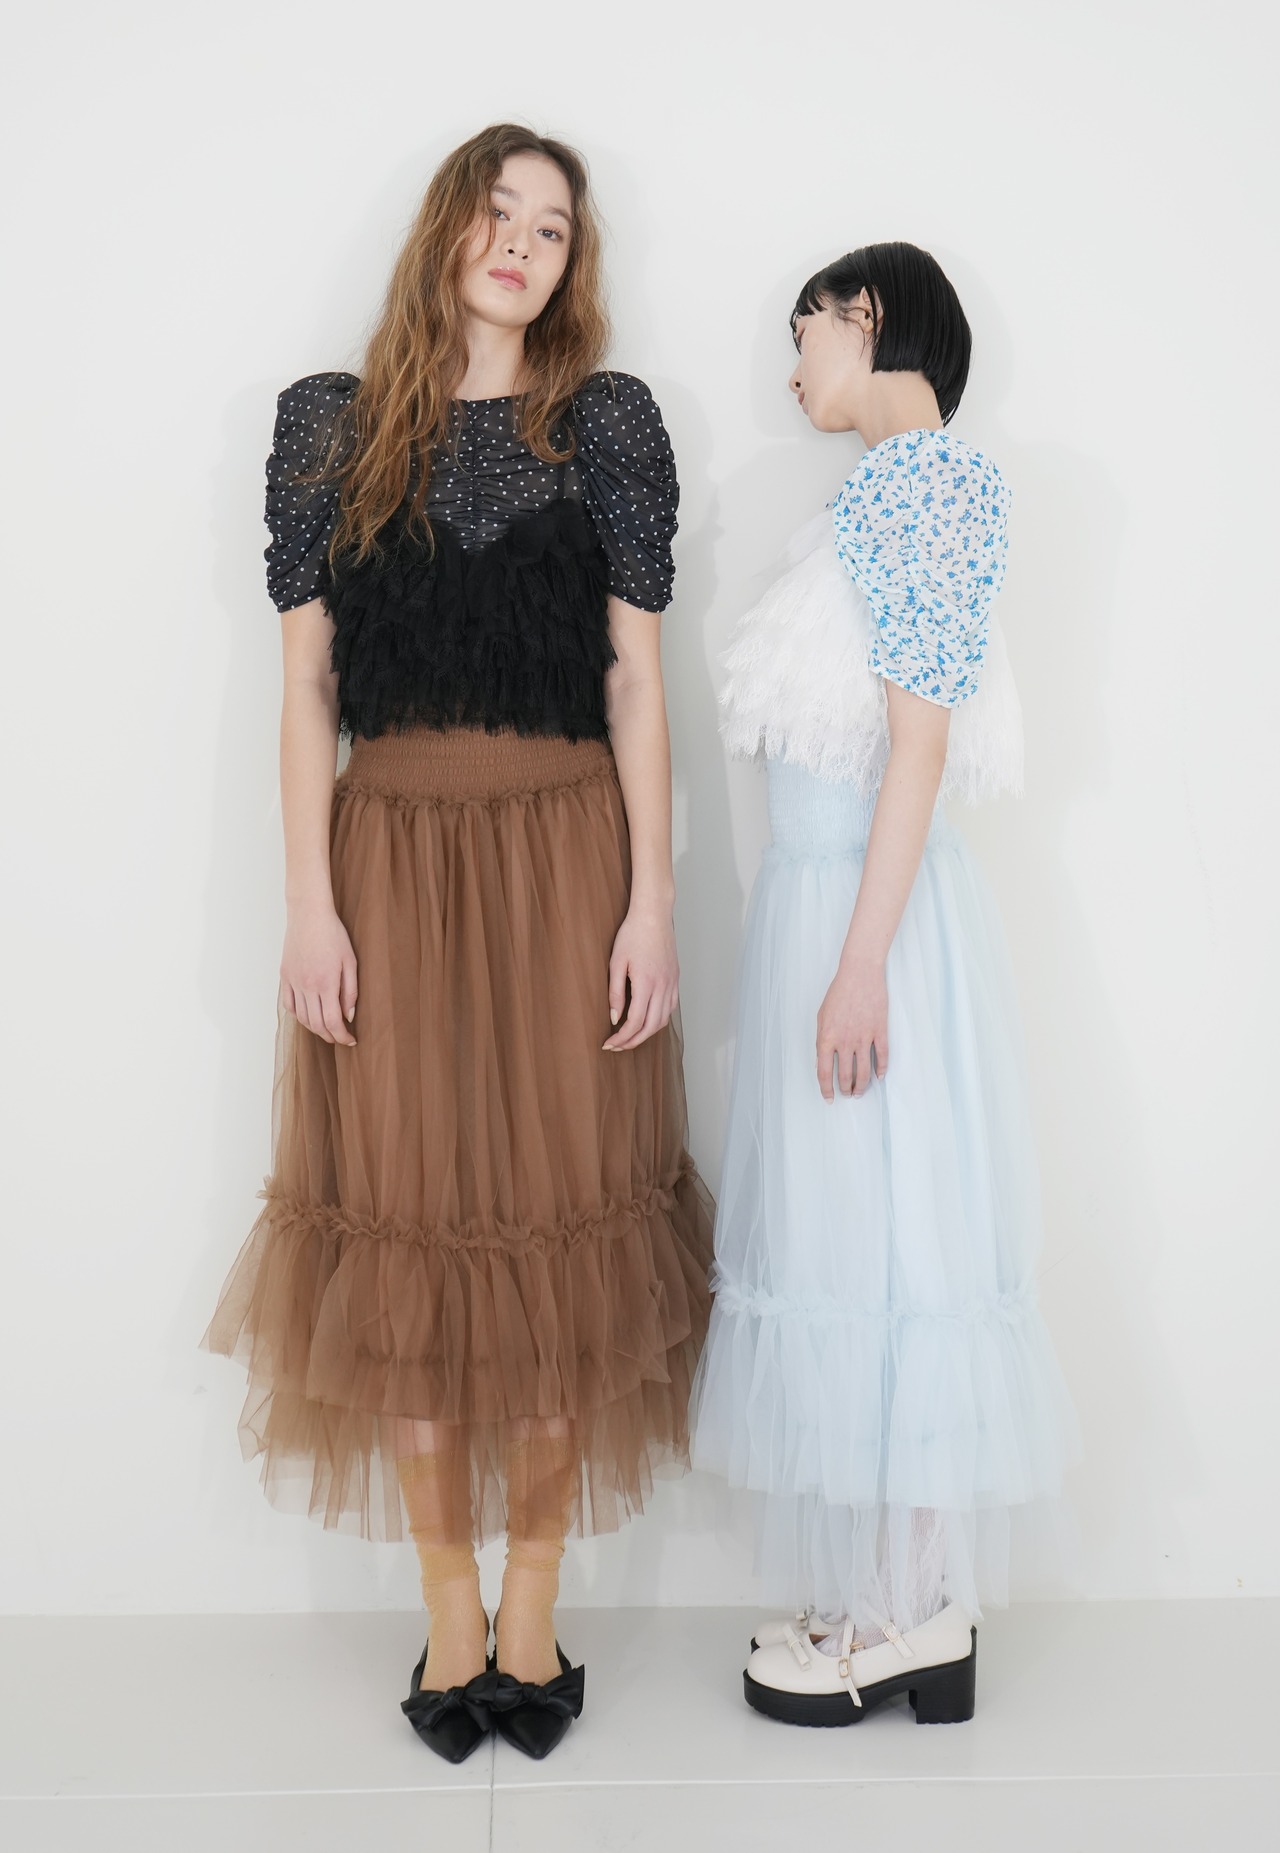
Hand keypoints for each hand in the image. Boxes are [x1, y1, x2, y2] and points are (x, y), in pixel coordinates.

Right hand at [281, 900, 357, 1044]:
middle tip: (340, 1038)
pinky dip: (298, 1015)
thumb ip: (350, 991)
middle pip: (316, 1024)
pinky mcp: (284, 976)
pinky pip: (289, 1004)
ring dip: (314, 1028)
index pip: (332, 1021)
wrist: (308, 914)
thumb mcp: (350, 961)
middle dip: (330, 1036)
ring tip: (326, 1030)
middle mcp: (307, 986)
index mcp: (325, 983)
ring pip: (301, 1017)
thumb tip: (349, 1016)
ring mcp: (293, 982)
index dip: (342, 1036)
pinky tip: (308, 1016)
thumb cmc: (333, 934)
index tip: (351, 1040)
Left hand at [603, 901, 678, 1052]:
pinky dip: (658, 1020)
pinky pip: (670, 1008)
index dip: (621, 1037)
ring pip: (663, 1020)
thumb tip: (614, 1017)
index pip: (634, 1022)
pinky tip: (647, 1020)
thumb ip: (615, 992)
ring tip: (631, 1036)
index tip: (609, 1043)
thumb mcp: (616, 962)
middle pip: (651, 1027)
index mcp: (646, 983)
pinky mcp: (675, 980)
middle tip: (618, 1046)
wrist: (654, 915)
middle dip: (633, 1041)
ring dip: (647, 1033)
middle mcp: (663, 987)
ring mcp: (672, 984)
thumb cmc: (633, 934)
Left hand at [816, 955, 887, 1099]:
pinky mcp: (879, 1031)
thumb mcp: (822, 1016)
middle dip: (845, 1089)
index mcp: (826, 1038)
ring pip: (864, 1071)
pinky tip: (879, 1077)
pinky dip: (881, 1069)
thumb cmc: (839, 993)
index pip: (824, 1072)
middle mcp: (844, 1041)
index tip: (829, 1097)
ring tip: (859, 1092)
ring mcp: (863, 1037)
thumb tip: (823, 1059)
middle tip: (846, 1094)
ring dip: (861, 1086)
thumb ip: (822, 1039)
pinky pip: (882, 1056)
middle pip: (845, 1075)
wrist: (859, 975)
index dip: (826, 1088)